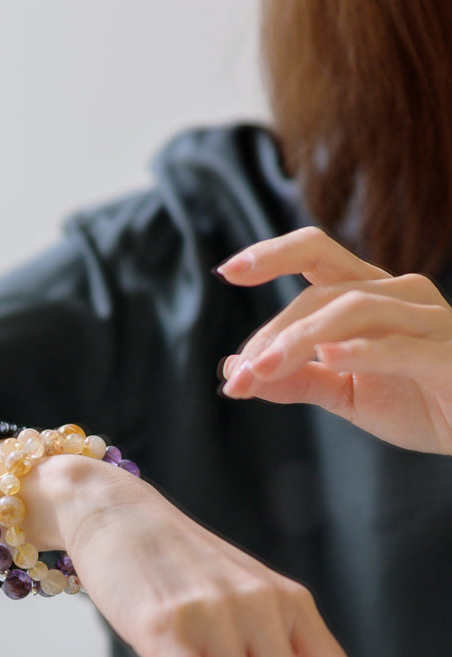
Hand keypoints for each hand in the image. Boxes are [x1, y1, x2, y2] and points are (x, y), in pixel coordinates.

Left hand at [218, 226, 451, 454]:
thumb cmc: (419, 401)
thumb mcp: (345, 394)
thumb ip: (296, 379)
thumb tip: (234, 372)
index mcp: (371, 294)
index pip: (316, 255)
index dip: (272, 255)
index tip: (226, 270)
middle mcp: (400, 295)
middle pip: (322, 293)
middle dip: (272, 334)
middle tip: (239, 374)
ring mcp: (428, 322)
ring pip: (354, 310)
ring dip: (299, 340)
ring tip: (261, 371)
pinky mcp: (446, 356)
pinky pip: (401, 345)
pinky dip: (363, 349)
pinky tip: (329, 356)